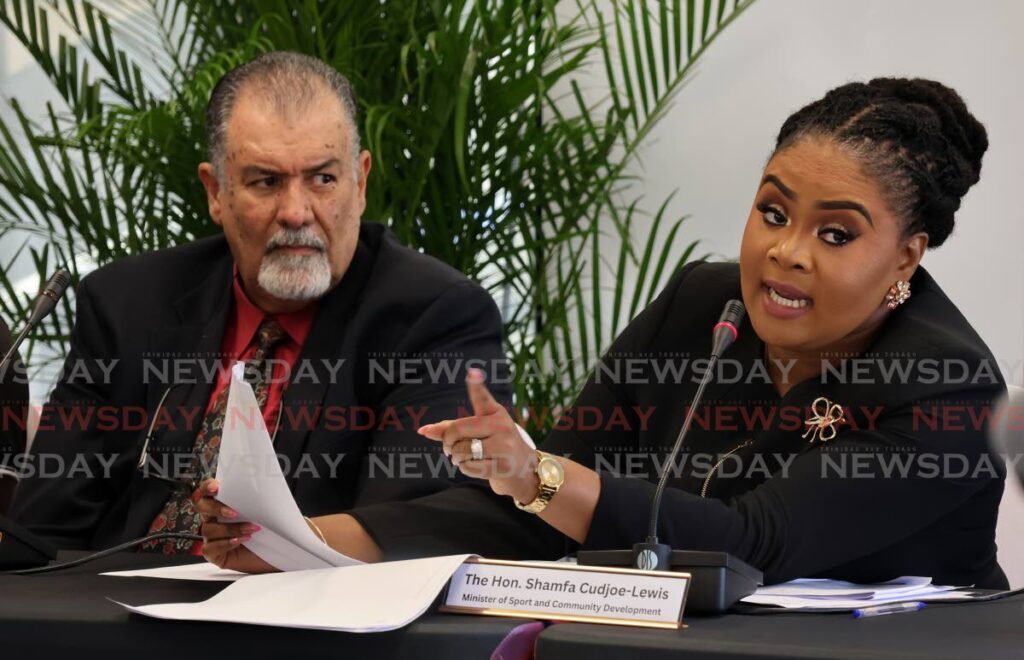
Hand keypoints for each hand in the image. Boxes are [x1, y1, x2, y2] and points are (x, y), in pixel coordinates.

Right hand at [196, 479, 275, 572]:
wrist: (278, 553)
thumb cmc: (270, 531)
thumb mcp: (266, 511)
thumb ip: (258, 499)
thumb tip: (262, 484)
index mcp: (223, 504)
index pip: (207, 491)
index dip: (207, 486)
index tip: (216, 487)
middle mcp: (214, 519)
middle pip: (202, 507)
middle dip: (215, 508)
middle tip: (233, 512)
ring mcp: (212, 537)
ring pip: (208, 529)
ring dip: (230, 528)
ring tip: (251, 529)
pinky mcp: (214, 554)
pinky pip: (210, 548)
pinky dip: (225, 543)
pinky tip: (240, 541)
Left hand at [418, 368, 539, 502]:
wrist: (523, 468)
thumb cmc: (494, 444)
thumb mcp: (477, 431)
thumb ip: (450, 428)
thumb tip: (422, 430)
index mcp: (495, 412)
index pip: (482, 398)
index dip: (476, 385)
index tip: (472, 372)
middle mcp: (501, 426)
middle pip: (457, 429)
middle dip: (447, 441)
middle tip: (449, 448)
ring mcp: (503, 446)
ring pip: (460, 450)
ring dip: (455, 457)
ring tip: (465, 457)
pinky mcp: (502, 466)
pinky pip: (467, 467)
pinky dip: (464, 468)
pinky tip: (475, 466)